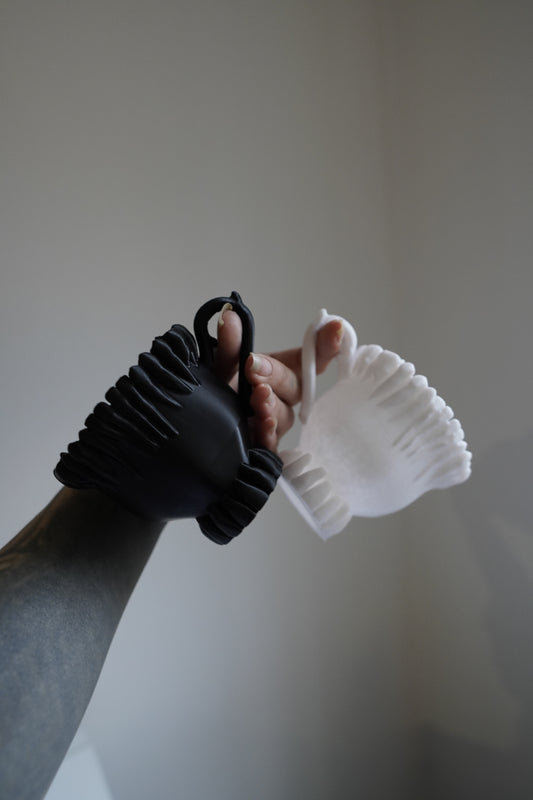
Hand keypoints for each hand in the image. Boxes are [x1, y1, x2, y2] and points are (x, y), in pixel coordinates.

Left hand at [215, 309, 342, 450]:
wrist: (192, 420)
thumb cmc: (215, 389)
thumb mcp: (220, 364)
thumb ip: (229, 344)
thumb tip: (229, 316)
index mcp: (278, 370)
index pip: (310, 358)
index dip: (326, 345)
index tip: (336, 327)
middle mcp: (281, 396)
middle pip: (295, 387)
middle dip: (276, 376)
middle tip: (254, 368)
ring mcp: (274, 422)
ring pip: (284, 416)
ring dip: (272, 406)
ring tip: (258, 399)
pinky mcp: (262, 445)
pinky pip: (272, 444)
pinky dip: (268, 435)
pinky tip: (261, 428)